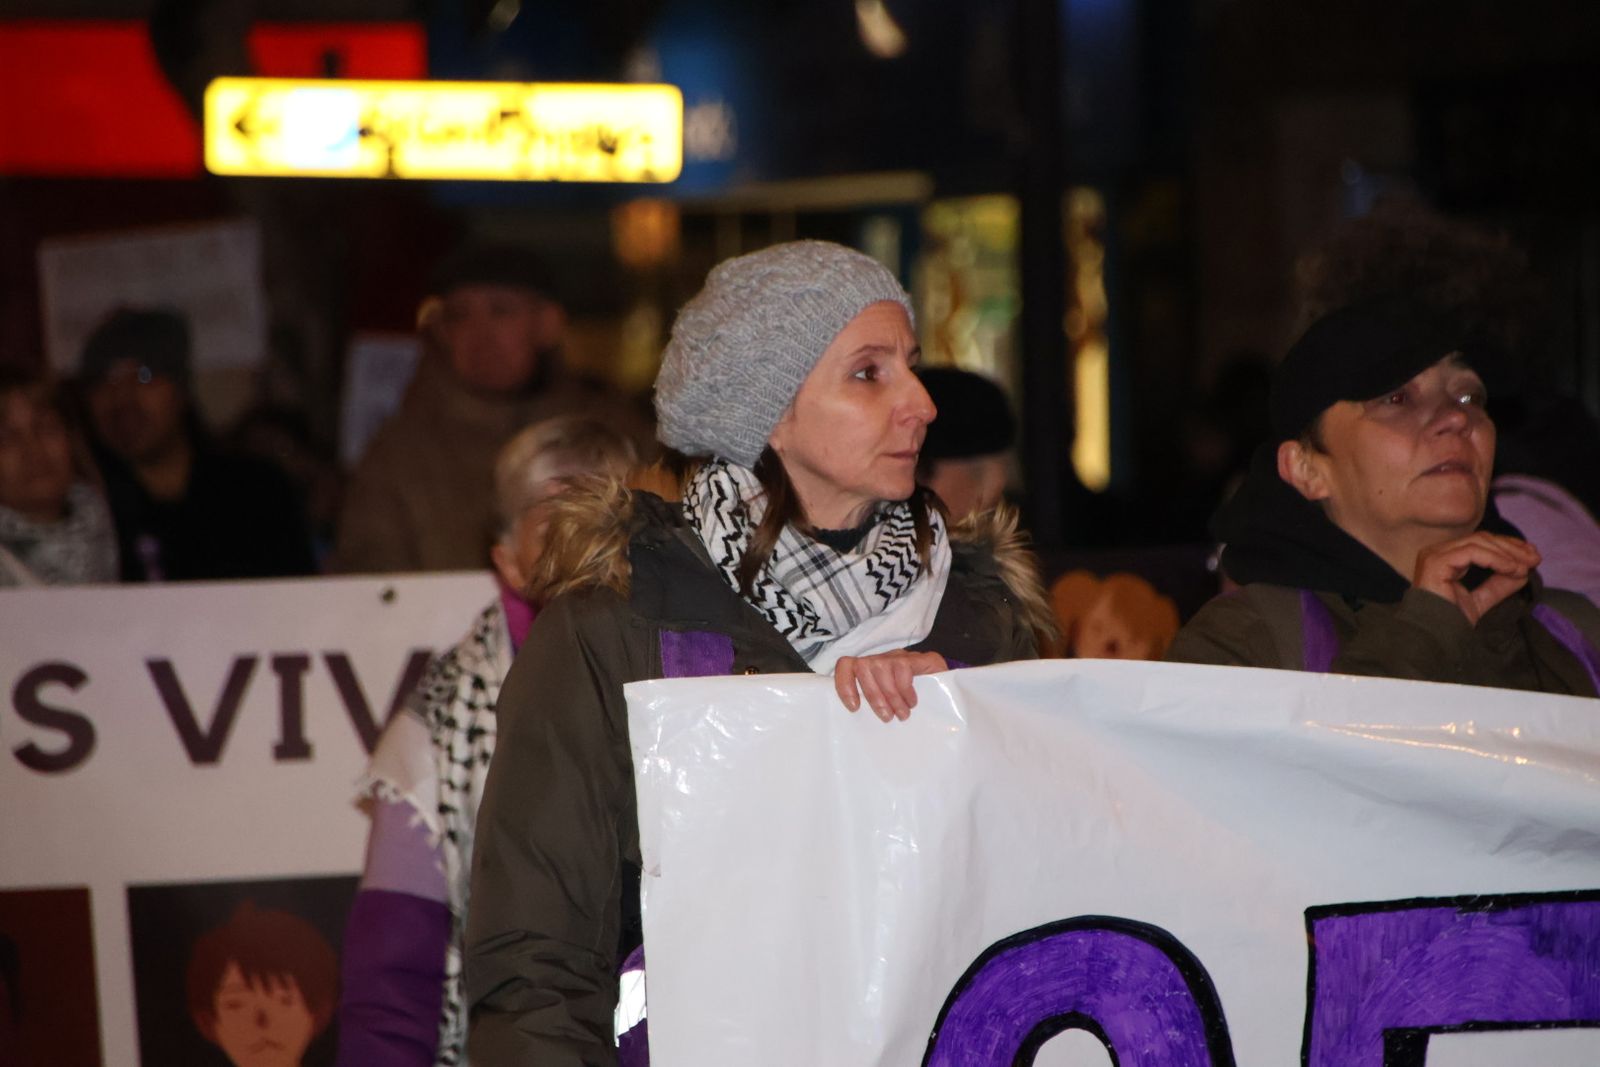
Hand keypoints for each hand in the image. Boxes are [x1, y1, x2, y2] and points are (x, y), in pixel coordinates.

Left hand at [833, 651, 948, 721]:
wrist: (950, 697)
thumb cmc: (912, 707)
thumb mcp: (888, 706)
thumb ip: (873, 706)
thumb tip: (854, 723)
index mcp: (870, 670)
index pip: (846, 665)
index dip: (845, 684)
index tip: (854, 707)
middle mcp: (883, 659)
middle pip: (863, 667)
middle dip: (873, 696)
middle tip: (887, 717)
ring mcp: (900, 656)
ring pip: (880, 666)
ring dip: (890, 695)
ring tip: (902, 714)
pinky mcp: (920, 658)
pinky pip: (903, 667)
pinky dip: (905, 688)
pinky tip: (912, 702)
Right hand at [1412, 533, 1540, 625]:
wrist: (1433, 635)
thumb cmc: (1449, 620)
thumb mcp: (1481, 599)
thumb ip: (1498, 584)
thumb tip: (1522, 571)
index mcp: (1446, 558)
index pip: (1481, 542)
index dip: (1508, 546)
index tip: (1531, 557)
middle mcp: (1438, 552)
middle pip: (1482, 538)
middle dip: (1512, 547)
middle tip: (1535, 559)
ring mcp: (1435, 555)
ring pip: (1479, 542)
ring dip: (1507, 553)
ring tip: (1524, 567)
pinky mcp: (1436, 561)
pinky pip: (1472, 552)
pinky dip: (1495, 559)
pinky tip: (1510, 568)